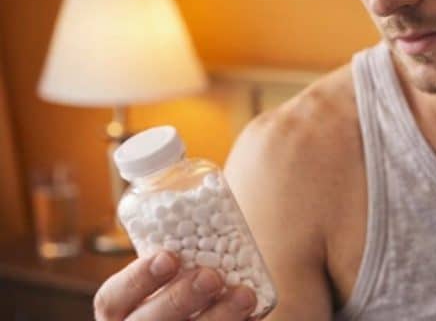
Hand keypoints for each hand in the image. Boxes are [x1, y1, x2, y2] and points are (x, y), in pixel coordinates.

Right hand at [94, 251, 258, 320]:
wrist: (194, 317)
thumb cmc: (183, 290)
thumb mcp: (170, 272)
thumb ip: (178, 251)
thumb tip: (214, 197)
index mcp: (120, 312)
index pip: (111, 299)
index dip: (137, 278)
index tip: (169, 256)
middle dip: (179, 299)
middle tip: (212, 275)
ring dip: (218, 318)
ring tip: (245, 294)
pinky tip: (254, 314)